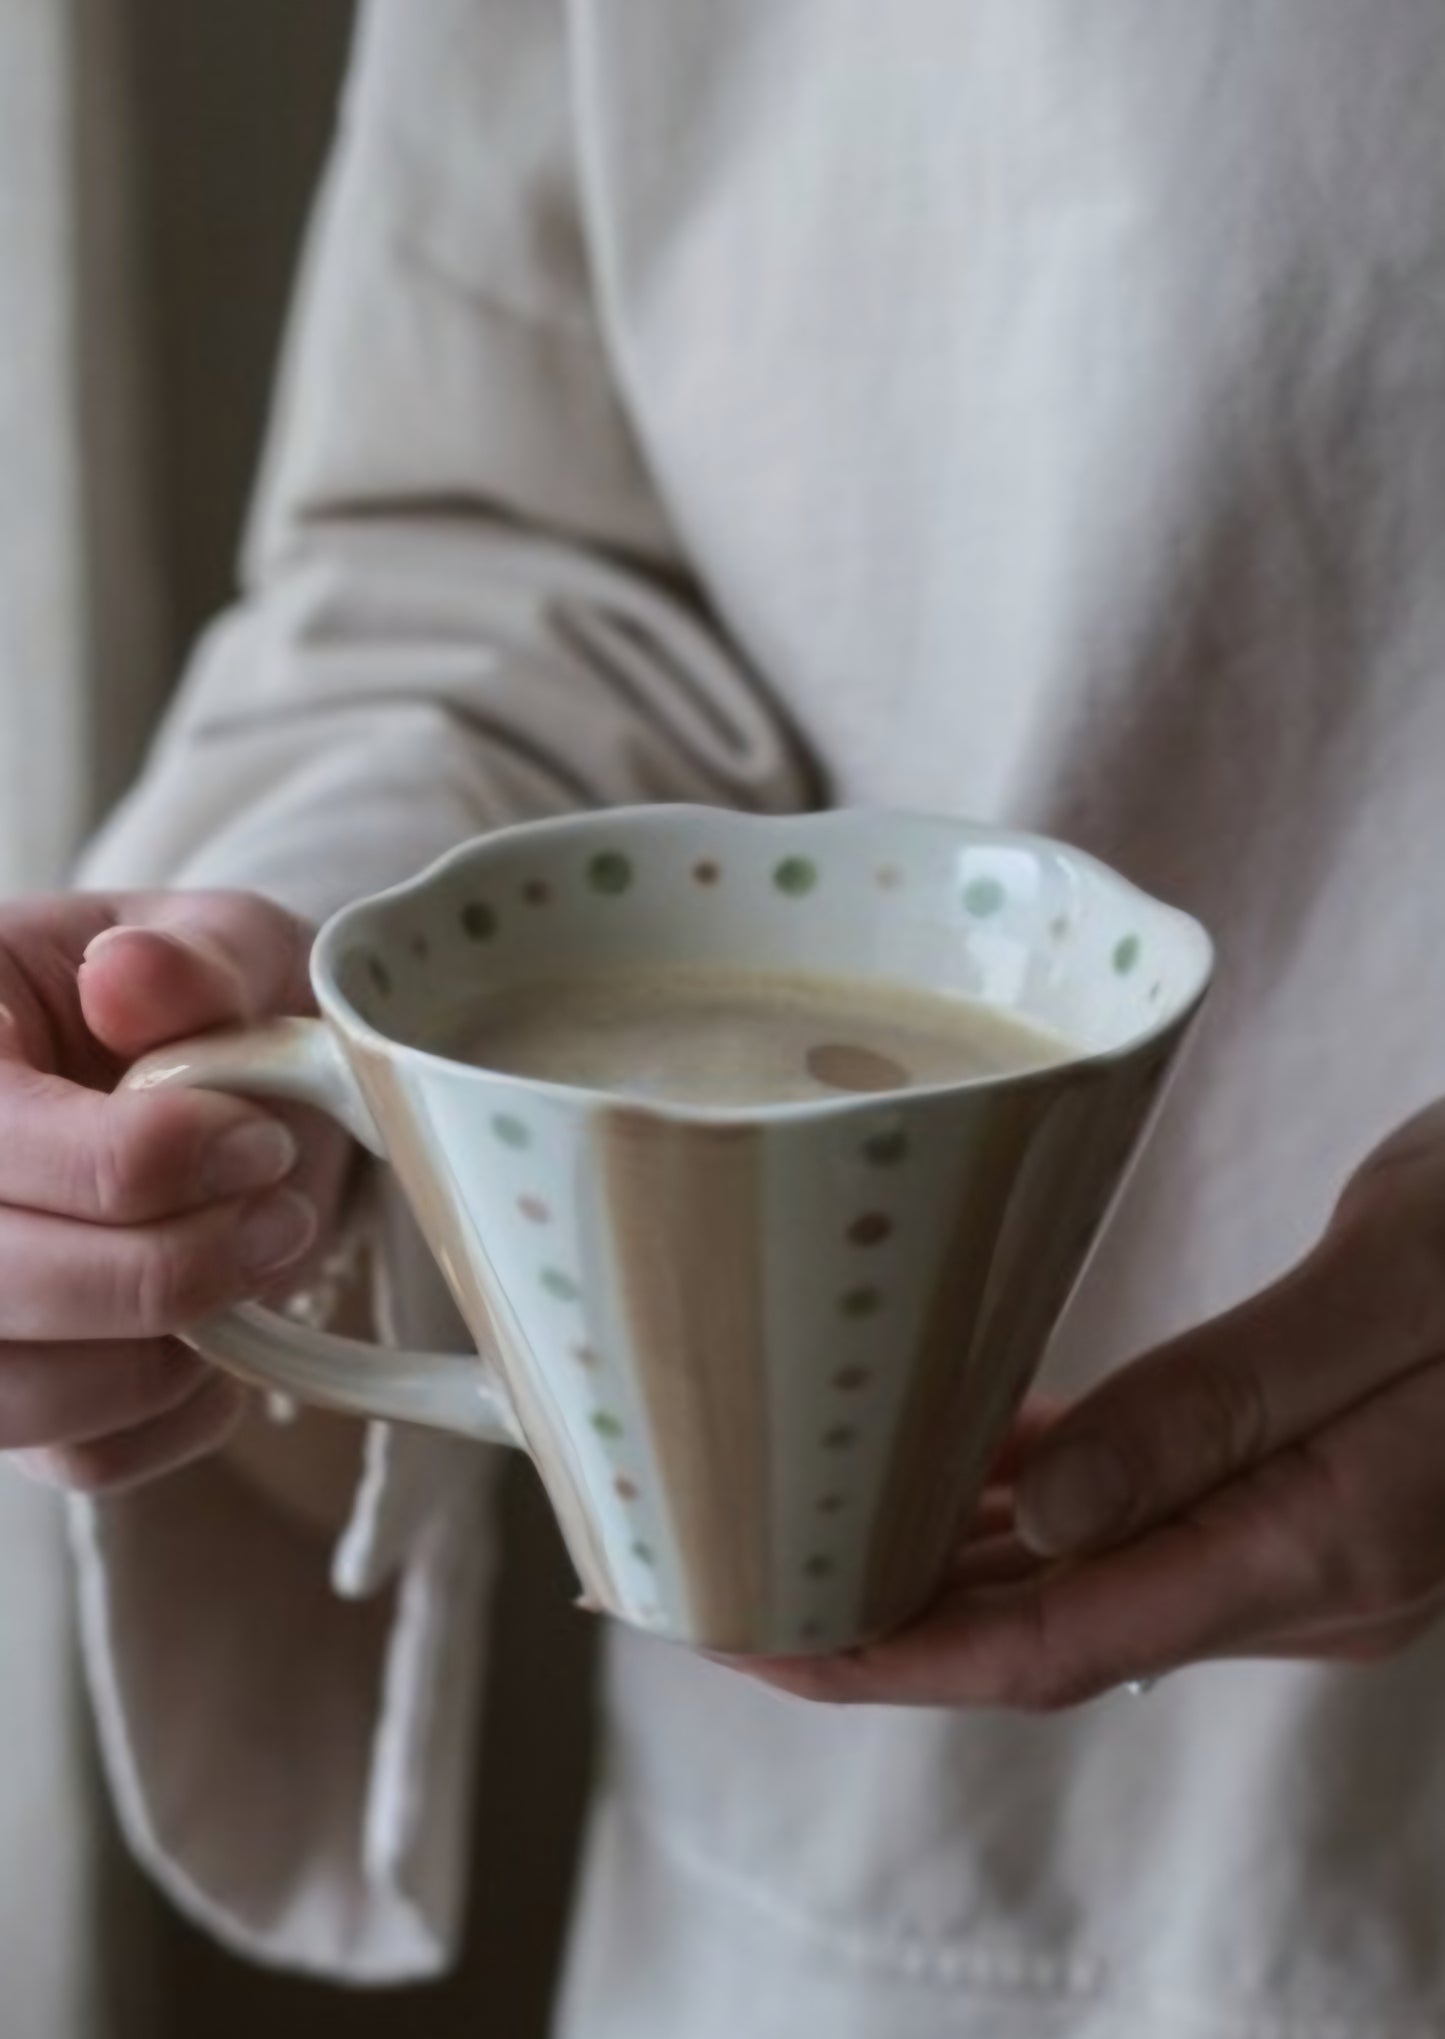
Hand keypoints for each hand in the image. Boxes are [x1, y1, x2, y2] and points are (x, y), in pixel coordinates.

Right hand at [0, 892, 353, 1494]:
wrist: (224, 1084)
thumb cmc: (207, 1002)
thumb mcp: (224, 942)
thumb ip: (196, 954)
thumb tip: (133, 976)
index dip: (141, 1160)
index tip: (257, 1143)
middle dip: (167, 1268)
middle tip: (281, 1219)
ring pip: (19, 1393)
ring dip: (170, 1351)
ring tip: (258, 1264)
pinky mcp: (7, 1391)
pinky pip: (77, 1454)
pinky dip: (175, 1414)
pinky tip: (225, 1336)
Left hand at [748, 1104, 1444, 1707]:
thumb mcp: (1388, 1291)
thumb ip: (1217, 1411)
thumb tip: (1040, 1521)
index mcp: (1316, 1547)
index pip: (1055, 1645)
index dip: (889, 1659)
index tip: (751, 1641)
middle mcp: (1300, 1574)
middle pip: (1044, 1628)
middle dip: (879, 1617)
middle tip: (724, 1570)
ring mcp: (1305, 1537)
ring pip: (1078, 1573)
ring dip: (938, 1558)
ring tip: (797, 1514)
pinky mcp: (1301, 1479)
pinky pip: (1133, 1509)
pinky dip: (1026, 1496)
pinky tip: (945, 1449)